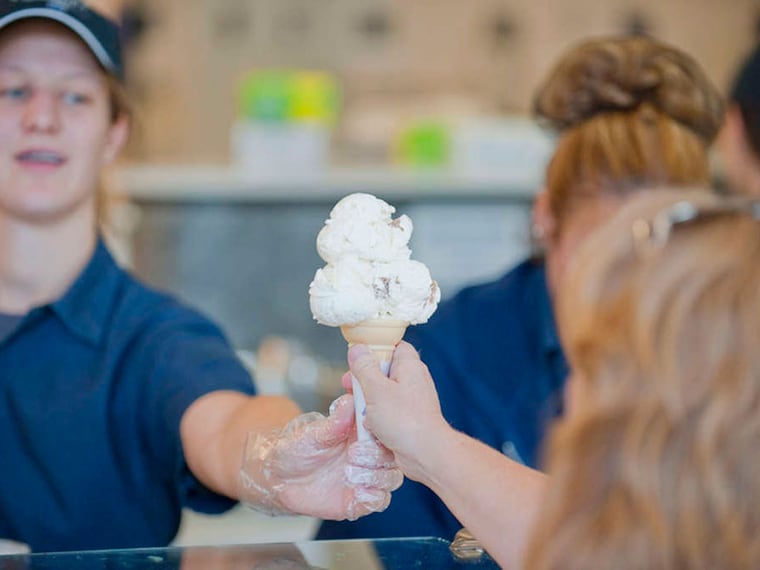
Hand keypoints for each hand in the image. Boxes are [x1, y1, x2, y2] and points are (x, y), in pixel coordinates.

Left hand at [239, 394, 402, 519]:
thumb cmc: (297, 449)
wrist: (280, 477)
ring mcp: (366, 479)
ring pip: (391, 479)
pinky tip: (356, 492)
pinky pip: (379, 501)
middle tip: (353, 455)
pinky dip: (373, 498)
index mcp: (362, 434)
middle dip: (376, 457)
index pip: (387, 432)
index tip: (364, 433)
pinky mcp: (358, 500)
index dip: (382, 433)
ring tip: (350, 473)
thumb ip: (335, 421)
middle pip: (393, 457)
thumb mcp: (313, 433)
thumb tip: (349, 401)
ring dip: (376, 477)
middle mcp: (368, 456)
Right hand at [346, 341, 452, 481]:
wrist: (426, 454)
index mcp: (409, 366)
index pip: (393, 346)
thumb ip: (364, 368)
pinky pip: (388, 412)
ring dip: (368, 403)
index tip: (357, 360)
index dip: (374, 350)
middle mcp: (413, 380)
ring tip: (362, 412)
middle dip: (365, 381)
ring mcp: (412, 400)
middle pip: (383, 371)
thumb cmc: (405, 420)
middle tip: (352, 388)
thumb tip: (357, 349)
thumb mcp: (376, 389)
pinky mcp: (409, 418)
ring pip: (383, 394)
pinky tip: (372, 427)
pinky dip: (377, 418)